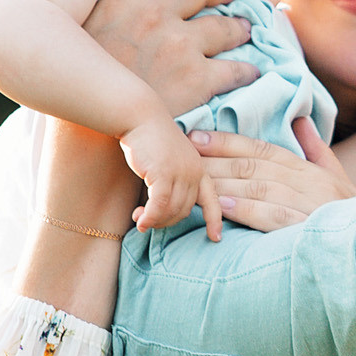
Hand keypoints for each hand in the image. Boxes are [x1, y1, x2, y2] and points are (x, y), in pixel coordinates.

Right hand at [86, 0, 255, 118]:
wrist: (86, 134)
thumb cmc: (75, 88)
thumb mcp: (75, 34)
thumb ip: (101, 11)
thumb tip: (112, 2)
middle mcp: (152, 12)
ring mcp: (178, 45)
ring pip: (222, 26)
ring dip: (238, 27)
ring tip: (244, 29)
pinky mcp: (196, 79)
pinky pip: (234, 69)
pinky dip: (245, 70)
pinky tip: (250, 71)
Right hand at [121, 114, 221, 238]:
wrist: (139, 117)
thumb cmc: (149, 139)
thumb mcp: (168, 162)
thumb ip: (171, 182)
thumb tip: (161, 210)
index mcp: (200, 169)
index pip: (213, 200)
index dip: (215, 220)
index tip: (216, 237)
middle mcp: (195, 172)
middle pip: (185, 211)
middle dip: (165, 221)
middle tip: (147, 222)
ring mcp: (181, 173)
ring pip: (172, 210)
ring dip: (154, 220)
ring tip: (140, 220)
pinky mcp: (164, 174)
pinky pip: (159, 206)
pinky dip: (149, 217)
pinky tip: (139, 221)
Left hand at [192, 117, 355, 231]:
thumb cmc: (353, 215)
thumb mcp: (338, 178)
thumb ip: (317, 150)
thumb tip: (301, 121)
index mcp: (312, 170)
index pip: (264, 149)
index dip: (229, 141)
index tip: (198, 137)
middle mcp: (311, 183)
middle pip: (255, 166)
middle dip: (216, 160)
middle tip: (185, 156)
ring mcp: (311, 206)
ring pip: (261, 188)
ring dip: (225, 183)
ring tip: (196, 180)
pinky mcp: (309, 231)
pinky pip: (275, 217)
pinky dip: (249, 211)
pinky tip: (225, 207)